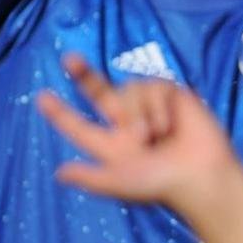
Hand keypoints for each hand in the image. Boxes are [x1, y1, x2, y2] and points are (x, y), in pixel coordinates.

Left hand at [38, 55, 242, 214]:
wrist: (201, 174)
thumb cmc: (160, 184)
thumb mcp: (119, 183)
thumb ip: (90, 177)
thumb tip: (58, 173)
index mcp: (111, 145)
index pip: (81, 126)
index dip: (61, 114)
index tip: (41, 97)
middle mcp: (128, 123)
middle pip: (99, 92)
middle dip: (83, 74)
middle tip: (68, 58)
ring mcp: (150, 107)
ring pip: (129, 90)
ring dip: (139, 113)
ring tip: (155, 136)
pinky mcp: (172, 96)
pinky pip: (154, 86)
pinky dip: (159, 107)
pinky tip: (171, 125)